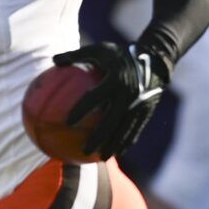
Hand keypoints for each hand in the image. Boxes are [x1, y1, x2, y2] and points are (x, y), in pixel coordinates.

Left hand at [52, 42, 166, 160]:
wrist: (155, 59)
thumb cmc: (120, 54)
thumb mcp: (99, 50)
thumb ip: (76, 55)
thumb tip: (53, 60)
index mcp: (114, 80)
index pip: (94, 98)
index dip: (81, 110)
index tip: (67, 122)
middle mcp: (127, 95)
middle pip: (110, 122)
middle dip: (98, 139)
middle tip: (84, 151)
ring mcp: (138, 105)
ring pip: (124, 130)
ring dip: (113, 146)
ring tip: (101, 158)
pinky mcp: (146, 111)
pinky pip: (135, 130)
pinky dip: (127, 142)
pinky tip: (118, 152)